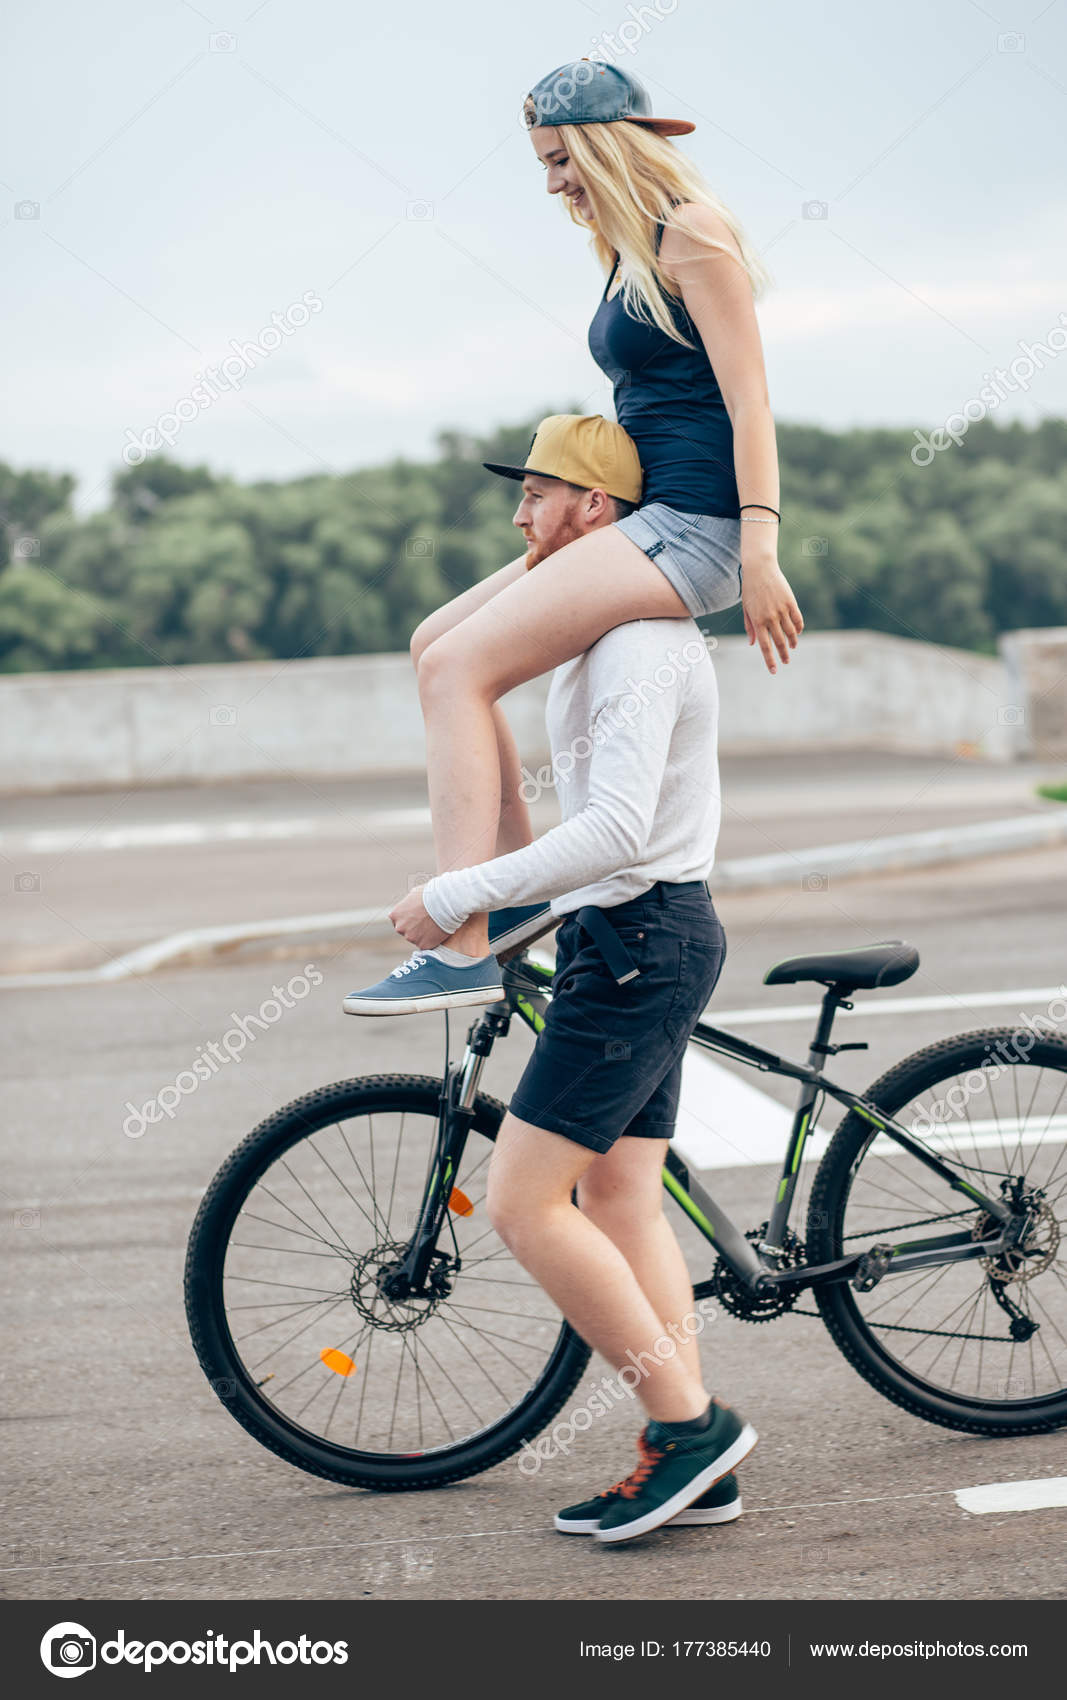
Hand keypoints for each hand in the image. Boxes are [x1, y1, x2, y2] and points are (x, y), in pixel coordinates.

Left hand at [388, 885, 449, 949]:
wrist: (446, 903)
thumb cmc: (431, 894)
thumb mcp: (415, 893)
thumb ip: (409, 903)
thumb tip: (411, 903)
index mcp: (395, 914)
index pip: (398, 920)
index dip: (409, 918)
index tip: (418, 916)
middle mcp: (400, 928)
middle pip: (405, 931)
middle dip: (414, 927)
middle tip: (426, 921)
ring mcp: (410, 937)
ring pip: (416, 938)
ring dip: (423, 934)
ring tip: (434, 925)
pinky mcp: (422, 945)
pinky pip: (426, 944)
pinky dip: (431, 940)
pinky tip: (438, 931)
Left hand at [741, 557, 803, 673]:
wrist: (760, 569)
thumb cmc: (750, 590)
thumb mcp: (746, 609)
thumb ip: (749, 627)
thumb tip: (752, 644)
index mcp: (757, 622)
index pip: (765, 647)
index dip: (770, 660)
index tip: (774, 671)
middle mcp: (770, 618)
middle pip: (780, 642)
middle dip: (784, 655)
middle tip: (786, 662)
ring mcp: (782, 610)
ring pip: (791, 632)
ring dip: (792, 642)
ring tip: (792, 647)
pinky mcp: (791, 602)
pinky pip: (797, 620)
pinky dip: (799, 628)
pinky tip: (797, 633)